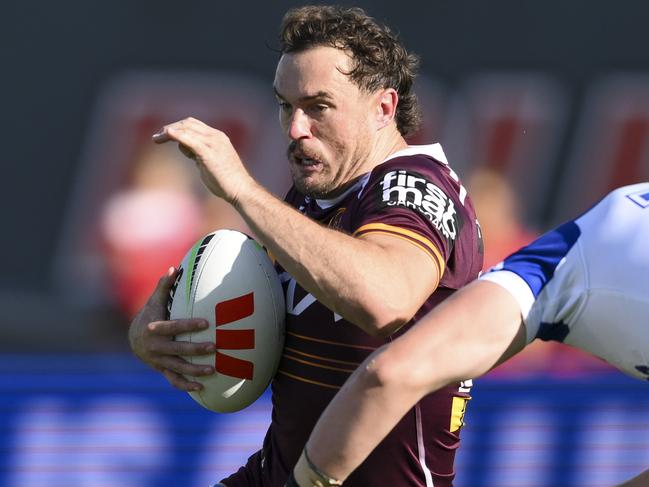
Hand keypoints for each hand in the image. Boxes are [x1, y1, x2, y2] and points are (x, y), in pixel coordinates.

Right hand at [128, 267, 215, 390]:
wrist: (134, 339)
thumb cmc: (150, 315)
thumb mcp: (154, 301)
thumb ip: (164, 286)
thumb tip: (174, 268)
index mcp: (154, 329)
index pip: (173, 327)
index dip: (189, 325)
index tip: (207, 323)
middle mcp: (155, 347)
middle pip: (178, 349)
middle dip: (196, 349)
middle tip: (215, 347)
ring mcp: (159, 361)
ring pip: (177, 368)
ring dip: (195, 370)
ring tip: (213, 370)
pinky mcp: (162, 370)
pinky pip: (173, 381)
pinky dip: (186, 386)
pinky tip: (202, 388)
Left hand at [152, 117, 253, 204]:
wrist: (241, 190)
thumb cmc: (227, 182)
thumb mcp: (211, 163)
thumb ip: (200, 154)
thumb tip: (188, 151)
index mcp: (218, 137)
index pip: (193, 124)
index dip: (177, 127)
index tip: (164, 135)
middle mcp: (215, 136)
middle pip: (188, 123)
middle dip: (170, 127)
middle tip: (157, 137)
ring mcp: (213, 143)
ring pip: (186, 129)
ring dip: (168, 131)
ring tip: (156, 139)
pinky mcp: (208, 152)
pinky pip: (189, 139)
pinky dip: (176, 135)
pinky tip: (166, 135)